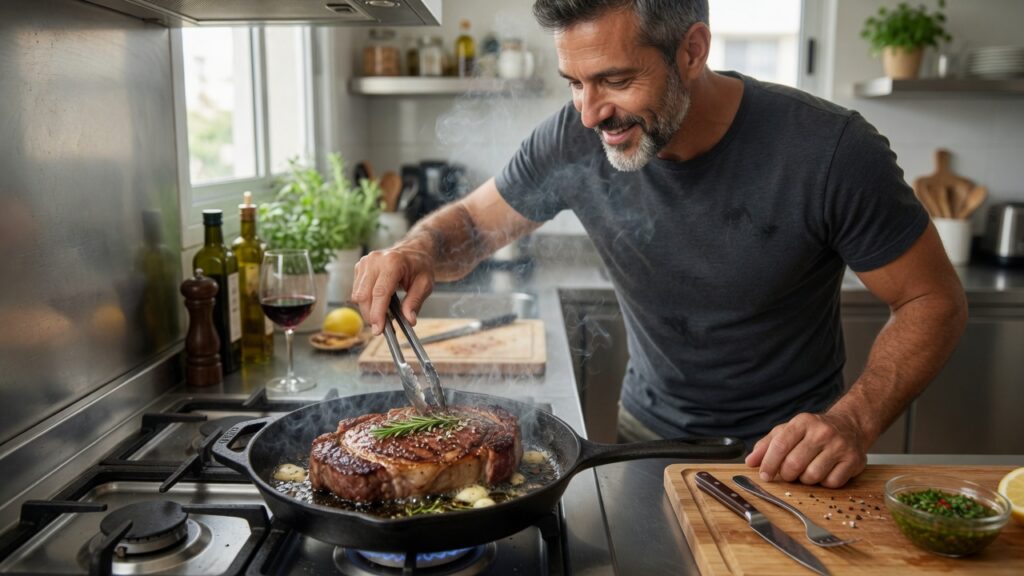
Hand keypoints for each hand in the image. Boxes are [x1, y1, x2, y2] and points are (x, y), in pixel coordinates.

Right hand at [350, 246, 434, 334]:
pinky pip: (357, 291)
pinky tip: (377, 304)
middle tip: (380, 329)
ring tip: (380, 316)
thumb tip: (409, 320)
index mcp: (393, 262)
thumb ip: (415, 302)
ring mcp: (365, 262)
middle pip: (364, 295)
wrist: (412, 251)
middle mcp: (375, 260)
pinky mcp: (360, 267)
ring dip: (366, 310)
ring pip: (357, 295)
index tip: (378, 329)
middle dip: (370, 316)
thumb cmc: (419, 267)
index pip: (380, 292)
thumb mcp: (425, 284)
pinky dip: (365, 302)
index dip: (377, 313)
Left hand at [744, 412, 867, 487]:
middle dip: (786, 474)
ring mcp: (840, 446)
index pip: (780, 445)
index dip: (768, 464)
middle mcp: (822, 432)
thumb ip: (767, 445)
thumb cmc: (813, 431)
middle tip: (788, 474)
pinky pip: (831, 483)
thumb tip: (751, 462)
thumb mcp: (788, 430)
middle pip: (794, 464)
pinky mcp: (853, 461)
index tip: (764, 475)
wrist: (850, 426)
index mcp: (803, 422)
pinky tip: (824, 472)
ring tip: (807, 470)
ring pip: (812, 476)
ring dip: (805, 480)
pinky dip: (823, 483)